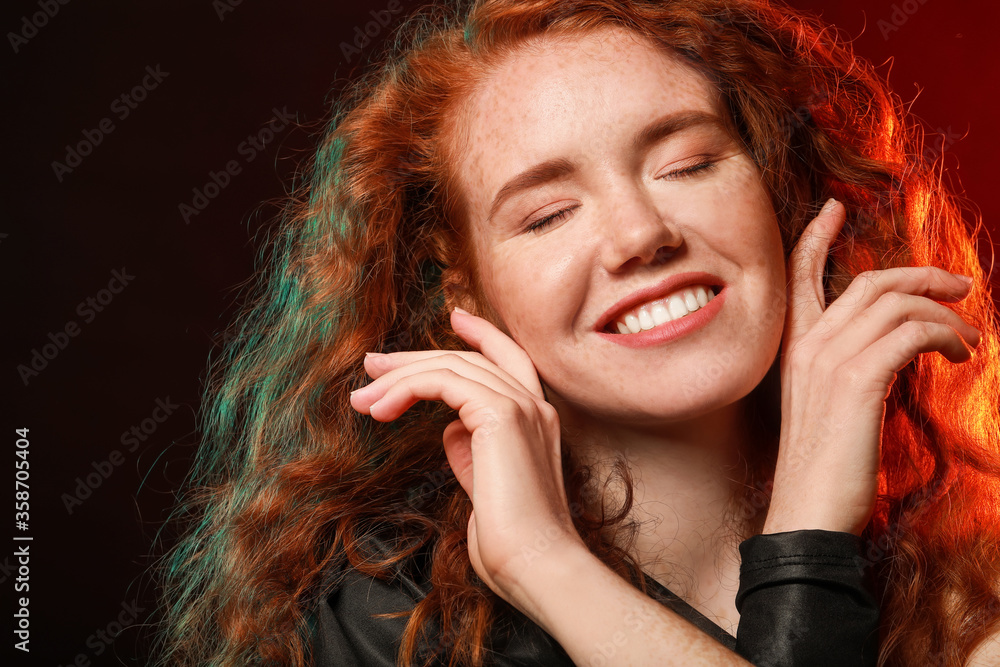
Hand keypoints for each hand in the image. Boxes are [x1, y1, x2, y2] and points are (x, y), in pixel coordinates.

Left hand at [349, 308, 584, 614]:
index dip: (481, 336)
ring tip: (362, 398)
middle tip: (372, 365)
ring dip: (398, 378)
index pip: (509, 359)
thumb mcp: (486, 485)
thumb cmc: (511, 541)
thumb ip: (471, 451)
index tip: (454, 318)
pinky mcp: (501, 414)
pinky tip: (381, 410)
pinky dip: (406, 388)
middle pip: (468, 358)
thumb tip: (450, 428)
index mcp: (537, 420)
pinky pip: (443, 381)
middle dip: (415, 358)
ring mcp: (521, 406)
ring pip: (450, 366)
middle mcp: (535, 405)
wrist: (536, 563)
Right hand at [764, 199, 980, 535]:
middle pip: (870, 283)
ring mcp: (829, 360)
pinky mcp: (858, 380)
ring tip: (969, 340)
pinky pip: (913, 333)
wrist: (808, 513)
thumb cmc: (823, 469)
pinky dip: (947, 335)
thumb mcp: (827, 409)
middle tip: (962, 287)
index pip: (798, 277)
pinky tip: (960, 354)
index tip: (834, 208)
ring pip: (898, 304)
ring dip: (947, 314)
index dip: (814, 237)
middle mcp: (807, 346)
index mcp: (793, 350)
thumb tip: (892, 350)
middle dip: (923, 276)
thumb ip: (846, 370)